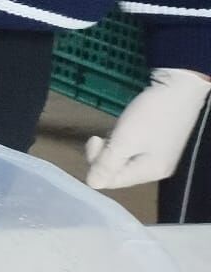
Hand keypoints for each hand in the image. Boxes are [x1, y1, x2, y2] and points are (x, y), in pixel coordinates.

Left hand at [85, 68, 210, 189]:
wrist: (179, 87)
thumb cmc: (151, 115)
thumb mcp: (125, 140)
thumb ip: (107, 163)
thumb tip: (92, 184)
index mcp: (150, 172)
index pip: (112, 181)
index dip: (96, 164)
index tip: (94, 139)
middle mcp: (157, 169)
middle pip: (119, 171)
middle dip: (104, 155)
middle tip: (100, 135)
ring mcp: (160, 155)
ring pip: (124, 159)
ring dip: (112, 146)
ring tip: (116, 129)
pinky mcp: (160, 142)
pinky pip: (133, 148)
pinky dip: (123, 140)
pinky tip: (124, 128)